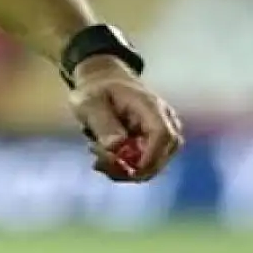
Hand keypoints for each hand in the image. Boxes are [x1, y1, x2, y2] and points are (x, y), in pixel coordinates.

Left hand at [68, 55, 183, 182]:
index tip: (129, 171)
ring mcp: (162, 131)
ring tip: (98, 158)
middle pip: (162, 154)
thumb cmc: (96, 90)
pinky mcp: (154, 142)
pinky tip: (105, 160)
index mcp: (149, 105)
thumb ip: (102, 123)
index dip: (150, 157)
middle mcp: (163, 119)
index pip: (162, 134)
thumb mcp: (89, 103)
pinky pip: (146, 163)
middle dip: (132, 169)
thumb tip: (115, 146)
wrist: (102, 81)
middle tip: (99, 163)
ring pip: (154, 163)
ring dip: (126, 170)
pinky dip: (126, 167)